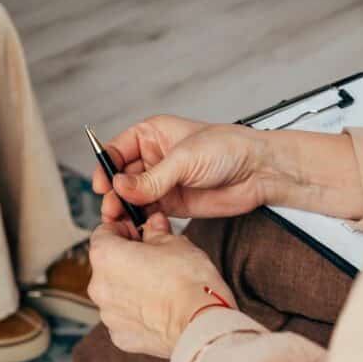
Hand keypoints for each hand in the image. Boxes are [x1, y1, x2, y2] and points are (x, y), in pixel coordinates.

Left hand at [87, 212, 235, 357]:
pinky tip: (159, 309)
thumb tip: (153, 227)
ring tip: (161, 288)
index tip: (139, 233)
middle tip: (155, 260)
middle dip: (128, 260)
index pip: (104, 232)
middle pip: (107, 265)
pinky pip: (124, 318)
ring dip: (131, 287)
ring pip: (115, 293)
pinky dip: (137, 313)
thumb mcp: (175, 242)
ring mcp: (108, 314)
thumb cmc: (188, 282)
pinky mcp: (120, 336)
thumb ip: (156, 231)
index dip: (124, 229)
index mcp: (106, 255)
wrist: (201, 323)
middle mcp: (99, 285)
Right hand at [93, 115, 273, 221]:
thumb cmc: (228, 149)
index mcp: (152, 135)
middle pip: (120, 177)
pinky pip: (147, 213)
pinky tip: (136, 226)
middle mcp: (153, 158)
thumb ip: (152, 178)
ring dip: (124, 209)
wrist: (259, 171)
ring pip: (131, 197)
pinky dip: (139, 221)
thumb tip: (120, 187)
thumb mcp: (185, 159)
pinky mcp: (172, 204)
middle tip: (112, 208)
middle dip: (113, 193)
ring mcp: (162, 182)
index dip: (106, 167)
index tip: (103, 184)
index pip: (117, 150)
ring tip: (121, 220)